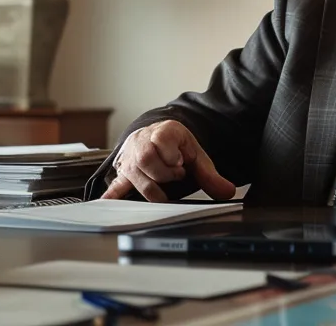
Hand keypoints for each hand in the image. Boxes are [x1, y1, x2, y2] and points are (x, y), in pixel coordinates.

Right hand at [100, 120, 235, 201]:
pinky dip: (112, 195)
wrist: (157, 138)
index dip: (172, 156)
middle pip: (146, 159)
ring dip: (151, 186)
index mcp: (163, 131)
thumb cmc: (177, 147)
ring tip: (163, 184)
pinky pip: (115, 184)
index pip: (161, 140)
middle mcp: (142, 142)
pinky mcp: (123, 173)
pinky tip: (108, 203)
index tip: (181, 164)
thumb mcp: (197, 156)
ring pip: (134, 174)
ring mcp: (130, 158)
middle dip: (163, 174)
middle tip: (174, 176)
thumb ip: (211, 175)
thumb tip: (227, 191)